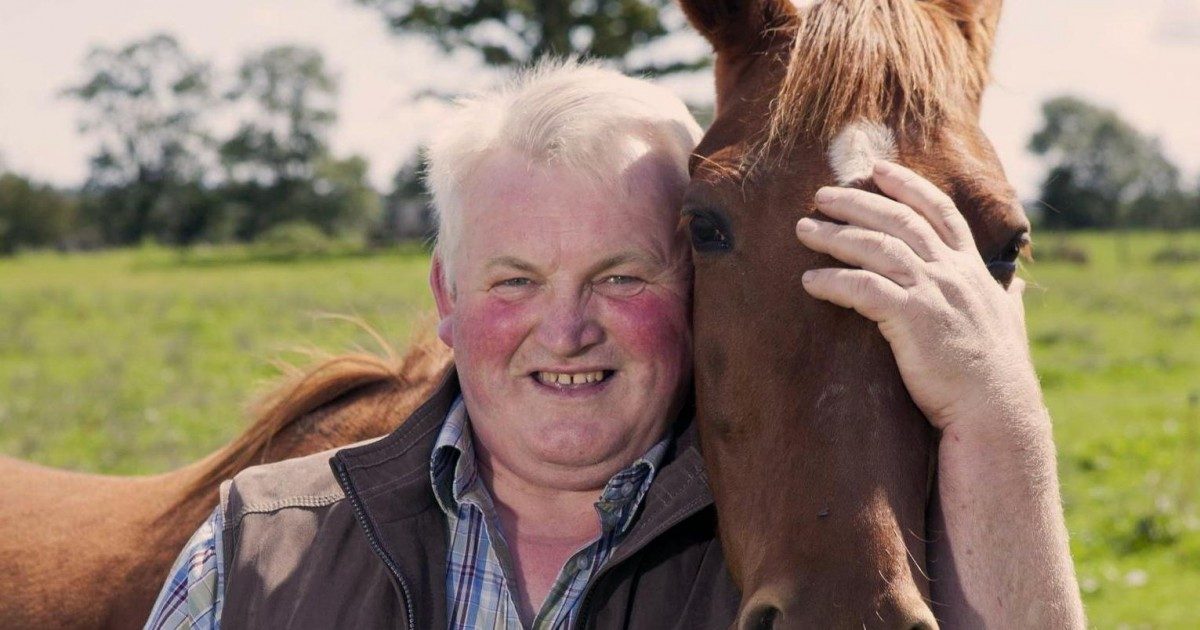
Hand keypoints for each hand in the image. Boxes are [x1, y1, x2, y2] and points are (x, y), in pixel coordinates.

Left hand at [795, 161, 1043, 432]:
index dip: (908, 186)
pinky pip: (862, 288)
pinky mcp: (911, 318)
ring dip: (835, 235)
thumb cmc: (998, 373)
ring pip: (876, 248)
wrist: (996, 411)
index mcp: (972, 268)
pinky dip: (833, 281)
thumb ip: (1008, 298)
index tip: (878, 170)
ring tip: (804, 230)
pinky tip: (810, 280)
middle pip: (898, 220)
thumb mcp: (1009, 324)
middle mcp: (952, 272)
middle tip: (822, 195)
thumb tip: (1017, 286)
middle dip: (857, 202)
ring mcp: (932, 292)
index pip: (939, 211)